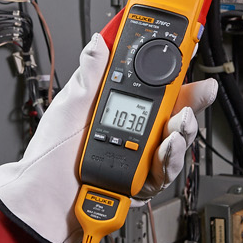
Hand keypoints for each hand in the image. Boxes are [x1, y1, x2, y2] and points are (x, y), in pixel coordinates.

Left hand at [0, 34, 217, 242]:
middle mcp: (133, 135)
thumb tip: (99, 43)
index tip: (190, 54)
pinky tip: (165, 151)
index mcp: (117, 110)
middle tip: (199, 92)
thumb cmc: (50, 156)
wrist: (43, 199)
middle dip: (191, 102)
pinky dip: (168, 161)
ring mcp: (139, 160)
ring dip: (182, 132)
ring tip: (178, 124)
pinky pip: (165, 172)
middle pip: (174, 114)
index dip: (174, 72)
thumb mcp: (69, 107)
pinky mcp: (141, 185)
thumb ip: (90, 76)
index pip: (153, 87)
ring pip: (175, 143)